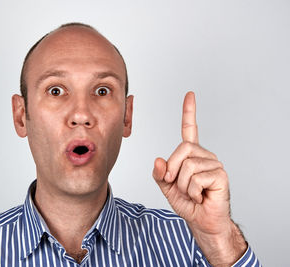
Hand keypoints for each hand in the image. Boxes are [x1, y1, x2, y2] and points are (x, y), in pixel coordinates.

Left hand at [152, 92, 246, 265]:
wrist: (201, 220)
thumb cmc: (187, 202)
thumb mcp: (167, 186)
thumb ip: (160, 173)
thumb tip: (159, 160)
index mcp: (191, 154)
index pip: (190, 129)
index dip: (189, 112)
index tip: (190, 94)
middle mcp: (204, 155)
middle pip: (181, 149)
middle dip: (173, 170)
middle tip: (177, 184)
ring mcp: (213, 163)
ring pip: (187, 166)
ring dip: (183, 185)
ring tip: (192, 192)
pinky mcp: (220, 174)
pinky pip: (195, 178)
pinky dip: (192, 192)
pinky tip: (201, 196)